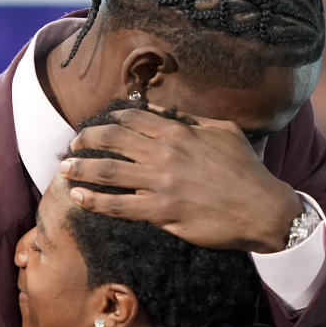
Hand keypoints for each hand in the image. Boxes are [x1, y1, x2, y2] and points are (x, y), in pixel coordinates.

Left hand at [61, 106, 301, 252]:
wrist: (262, 208)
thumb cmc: (246, 170)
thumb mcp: (223, 132)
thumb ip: (191, 121)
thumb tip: (164, 114)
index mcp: (179, 132)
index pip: (133, 119)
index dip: (110, 120)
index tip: (97, 126)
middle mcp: (165, 154)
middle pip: (113, 140)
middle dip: (87, 140)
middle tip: (73, 146)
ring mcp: (162, 183)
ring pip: (109, 172)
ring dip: (82, 168)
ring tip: (63, 169)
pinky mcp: (162, 212)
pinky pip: (119, 206)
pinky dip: (95, 201)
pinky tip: (79, 197)